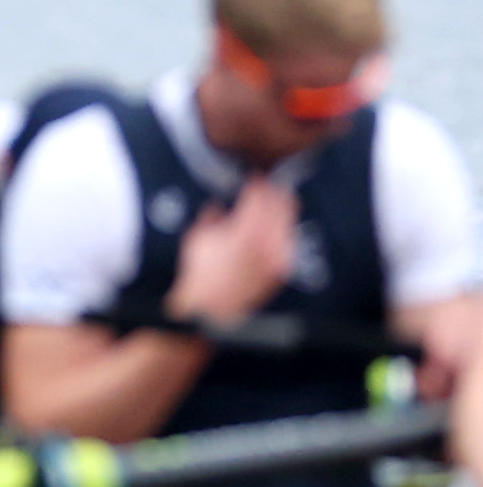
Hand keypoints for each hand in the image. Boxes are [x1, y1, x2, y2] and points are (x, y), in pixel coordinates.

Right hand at [168, 176, 298, 325]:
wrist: (211, 311)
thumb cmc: (199, 275)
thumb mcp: (197, 238)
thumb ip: (212, 216)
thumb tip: (219, 204)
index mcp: (246, 232)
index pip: (260, 197)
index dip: (257, 182)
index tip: (253, 175)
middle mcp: (268, 244)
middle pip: (281, 205)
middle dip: (273, 192)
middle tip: (265, 183)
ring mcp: (279, 257)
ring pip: (288, 220)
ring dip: (279, 208)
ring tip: (270, 200)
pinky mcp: (282, 268)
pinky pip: (286, 238)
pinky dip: (280, 227)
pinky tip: (270, 225)